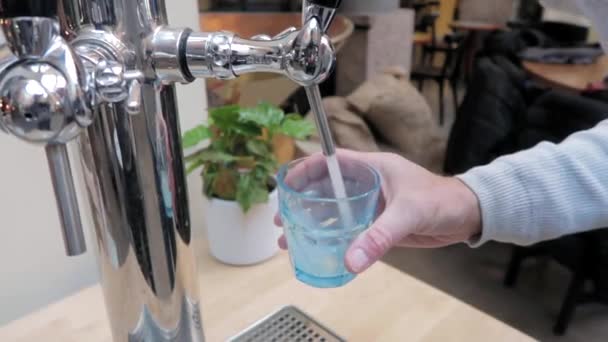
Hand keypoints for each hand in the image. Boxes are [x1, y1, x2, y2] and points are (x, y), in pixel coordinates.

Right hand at [275, 150, 480, 273]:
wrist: (465, 216)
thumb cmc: (440, 201)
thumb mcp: (408, 213)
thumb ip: (380, 236)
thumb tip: (351, 261)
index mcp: (371, 167)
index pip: (329, 162)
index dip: (305, 170)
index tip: (286, 186)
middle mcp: (366, 184)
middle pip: (325, 189)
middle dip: (302, 203)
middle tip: (282, 220)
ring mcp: (370, 205)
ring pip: (334, 212)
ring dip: (313, 223)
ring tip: (290, 239)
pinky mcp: (377, 224)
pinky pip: (349, 230)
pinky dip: (333, 238)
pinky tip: (318, 250)